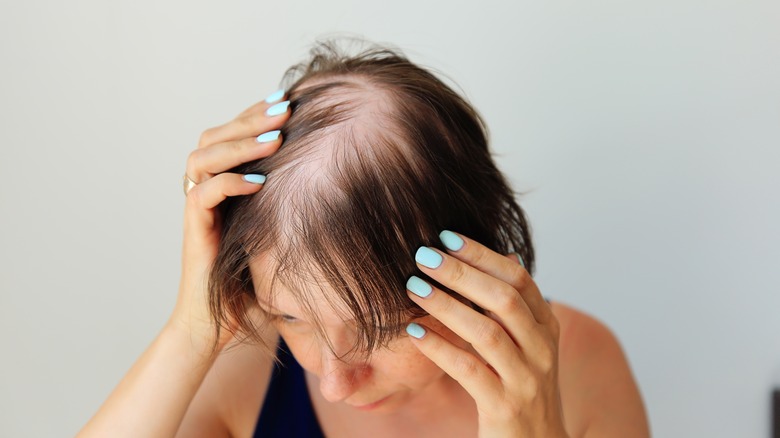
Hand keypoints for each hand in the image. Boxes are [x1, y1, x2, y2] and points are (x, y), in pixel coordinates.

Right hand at [171, 91, 289, 352]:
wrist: (223, 323)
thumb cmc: (257, 279)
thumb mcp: (281, 231)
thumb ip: (293, 202)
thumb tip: (340, 175)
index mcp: (223, 184)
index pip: (232, 133)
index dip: (256, 114)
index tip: (292, 100)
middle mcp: (206, 190)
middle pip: (214, 135)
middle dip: (250, 117)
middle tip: (286, 106)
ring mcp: (198, 209)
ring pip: (202, 156)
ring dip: (238, 143)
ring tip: (275, 137)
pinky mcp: (195, 231)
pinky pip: (202, 194)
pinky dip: (229, 182)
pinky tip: (260, 182)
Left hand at [405, 231, 567, 437]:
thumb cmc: (523, 388)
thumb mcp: (530, 344)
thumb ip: (518, 306)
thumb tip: (507, 256)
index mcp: (547, 328)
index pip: (518, 280)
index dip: (483, 255)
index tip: (447, 237)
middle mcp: (542, 350)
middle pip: (503, 300)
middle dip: (461, 273)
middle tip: (423, 255)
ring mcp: (526, 379)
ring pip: (486, 333)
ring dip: (446, 306)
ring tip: (413, 287)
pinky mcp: (505, 407)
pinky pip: (469, 371)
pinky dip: (439, 348)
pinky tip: (413, 332)